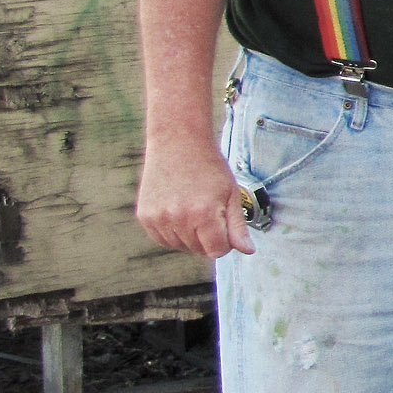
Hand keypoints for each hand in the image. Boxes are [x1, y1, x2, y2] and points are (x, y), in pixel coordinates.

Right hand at [135, 134, 253, 258]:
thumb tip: (247, 251)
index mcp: (203, 215)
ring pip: (180, 246)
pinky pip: (162, 239)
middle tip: (208, 210)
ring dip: (189, 236)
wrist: (178, 141)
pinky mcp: (145, 216)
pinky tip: (178, 211)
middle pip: (199, 250)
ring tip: (193, 208)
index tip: (224, 224)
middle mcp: (178, 219)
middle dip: (208, 238)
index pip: (216, 251)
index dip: (225, 242)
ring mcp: (158, 219)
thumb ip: (238, 226)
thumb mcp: (231, 193)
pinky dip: (172, 232)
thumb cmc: (208, 166)